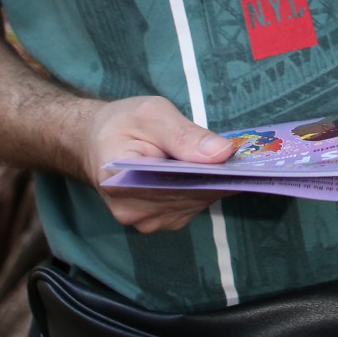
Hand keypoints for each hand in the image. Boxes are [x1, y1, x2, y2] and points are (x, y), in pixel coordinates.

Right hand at [83, 96, 240, 232]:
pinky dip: (203, 190)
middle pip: (189, 195)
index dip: (209, 173)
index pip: (175, 182)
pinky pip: (190, 208)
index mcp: (120, 179)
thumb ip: (184, 134)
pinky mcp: (156, 222)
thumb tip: (222, 153)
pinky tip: (211, 172)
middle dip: (216, 176)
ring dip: (212, 184)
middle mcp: (131, 209)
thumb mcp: (150, 113)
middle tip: (242, 157)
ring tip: (229, 161)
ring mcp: (144, 221)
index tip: (236, 161)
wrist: (95, 143)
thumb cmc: (121, 123)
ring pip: (194, 204)